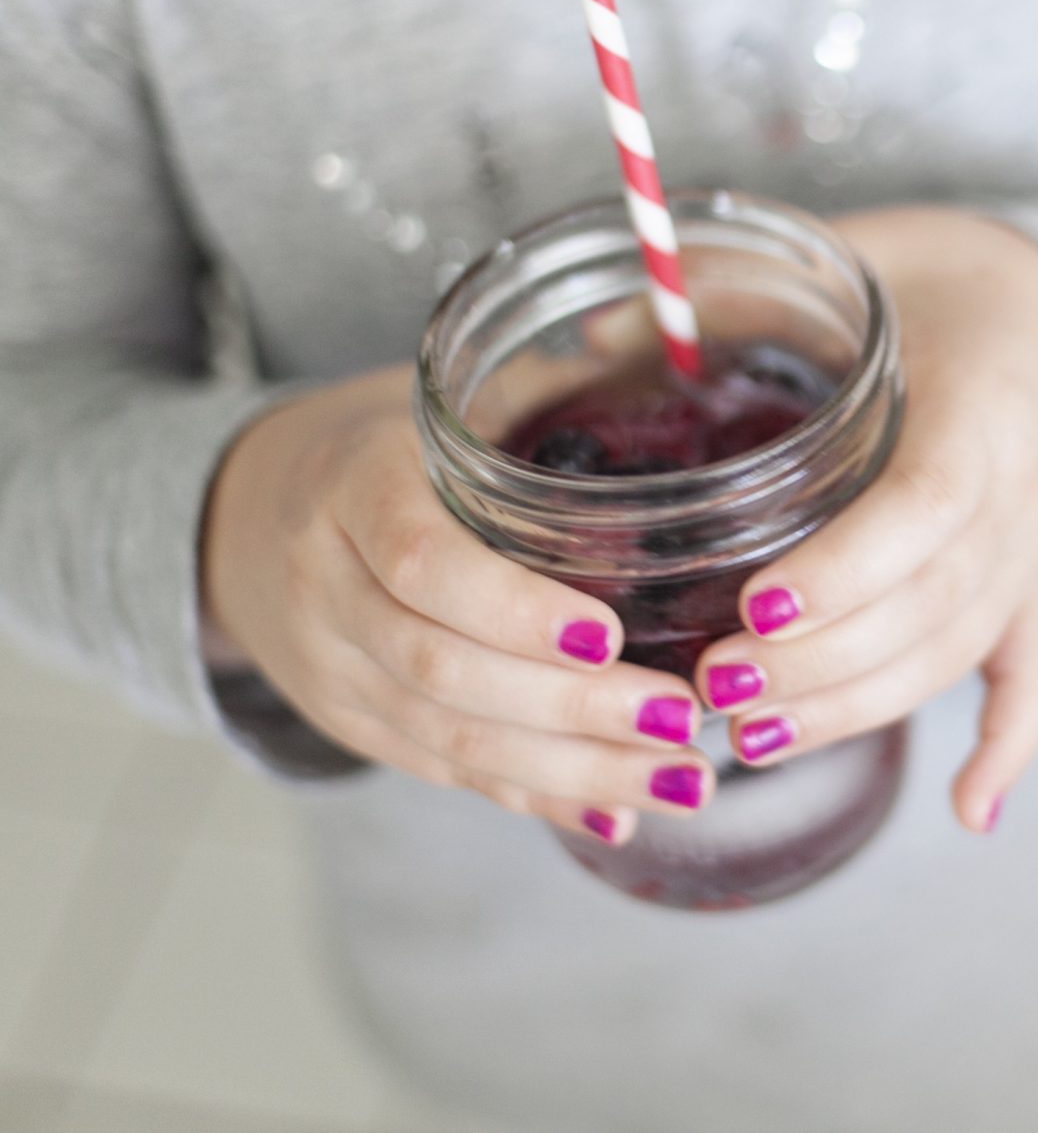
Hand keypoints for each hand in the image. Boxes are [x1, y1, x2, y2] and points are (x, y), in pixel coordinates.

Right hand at [201, 367, 715, 844]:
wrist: (244, 516)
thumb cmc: (380, 447)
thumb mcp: (436, 399)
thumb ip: (531, 386)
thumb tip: (647, 339)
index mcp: (352, 490)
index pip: (424, 565)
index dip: (515, 611)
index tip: (611, 635)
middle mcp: (328, 589)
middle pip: (443, 671)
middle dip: (573, 710)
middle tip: (684, 721)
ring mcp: (332, 668)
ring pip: (449, 740)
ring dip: (575, 770)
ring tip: (687, 777)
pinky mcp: (353, 723)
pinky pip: (445, 771)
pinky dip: (535, 794)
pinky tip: (622, 805)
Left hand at [690, 208, 1037, 832]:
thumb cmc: (934, 277)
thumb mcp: (849, 258)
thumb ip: (736, 287)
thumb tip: (596, 328)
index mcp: (986, 403)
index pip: (929, 505)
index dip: (848, 569)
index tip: (756, 608)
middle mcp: (1025, 491)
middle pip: (936, 600)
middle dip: (823, 661)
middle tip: (712, 687)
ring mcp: (1034, 550)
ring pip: (958, 649)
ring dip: (862, 705)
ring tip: (755, 734)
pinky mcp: (1034, 586)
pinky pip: (1032, 675)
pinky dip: (1008, 747)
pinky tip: (967, 813)